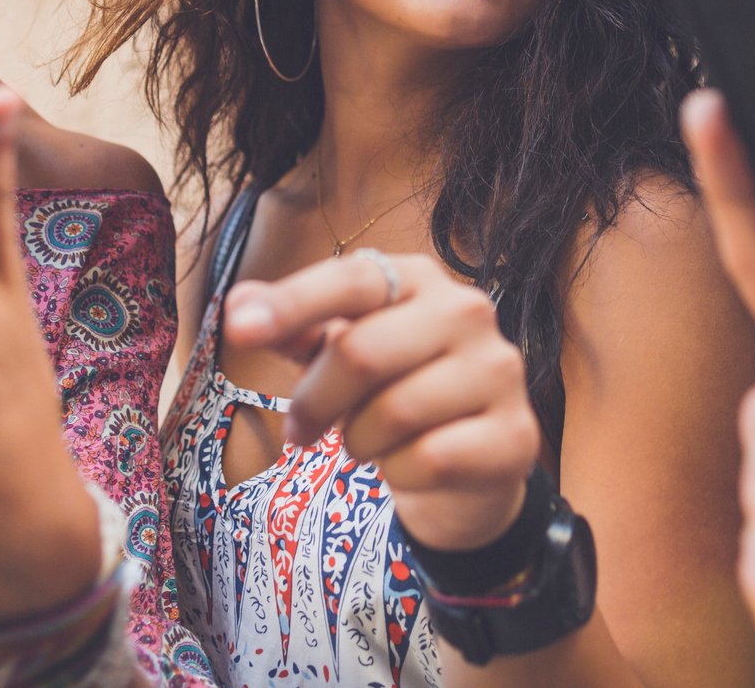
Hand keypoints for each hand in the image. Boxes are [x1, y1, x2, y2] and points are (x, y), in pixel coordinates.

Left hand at [226, 250, 539, 552]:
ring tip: (366, 444)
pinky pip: (429, 459)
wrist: (469, 467)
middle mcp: (468, 312)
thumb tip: (240, 303)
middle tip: (298, 431)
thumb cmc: (394, 395)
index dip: (294, 302)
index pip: (353, 279)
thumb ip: (299, 328)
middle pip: (361, 352)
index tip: (238, 327)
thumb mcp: (342, 355)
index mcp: (420, 281)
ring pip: (392, 413)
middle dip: (315, 402)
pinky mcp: (515, 434)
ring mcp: (498, 372)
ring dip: (359, 441)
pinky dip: (400, 473)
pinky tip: (409, 467)